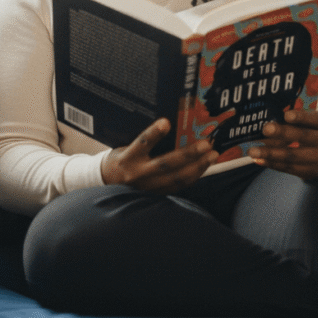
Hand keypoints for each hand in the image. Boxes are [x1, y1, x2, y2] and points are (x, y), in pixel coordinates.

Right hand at [101, 118, 218, 193]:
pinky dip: (193, 176)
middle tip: (206, 143)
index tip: (166, 122)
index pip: (141, 143)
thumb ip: (144, 140)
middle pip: (166, 163)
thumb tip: (169, 123)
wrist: (106, 184)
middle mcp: (138, 173)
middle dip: (189, 154)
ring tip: (212, 155)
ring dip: (197, 166)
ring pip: (177, 178)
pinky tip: (204, 167)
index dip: (153, 134)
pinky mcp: (155, 194)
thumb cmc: (119, 159)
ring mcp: (148, 186)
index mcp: (128, 157)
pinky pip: (178, 186)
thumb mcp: (124, 146)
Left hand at [248, 110, 317, 180]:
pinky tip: (259, 159)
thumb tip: (268, 120)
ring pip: (292, 156)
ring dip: (270, 153)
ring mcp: (317, 158)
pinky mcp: (309, 171)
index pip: (313, 119)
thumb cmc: (309, 131)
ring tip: (253, 150)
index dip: (300, 117)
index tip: (286, 115)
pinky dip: (272, 163)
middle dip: (281, 133)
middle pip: (301, 136)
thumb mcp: (307, 122)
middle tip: (265, 130)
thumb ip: (293, 120)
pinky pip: (288, 168)